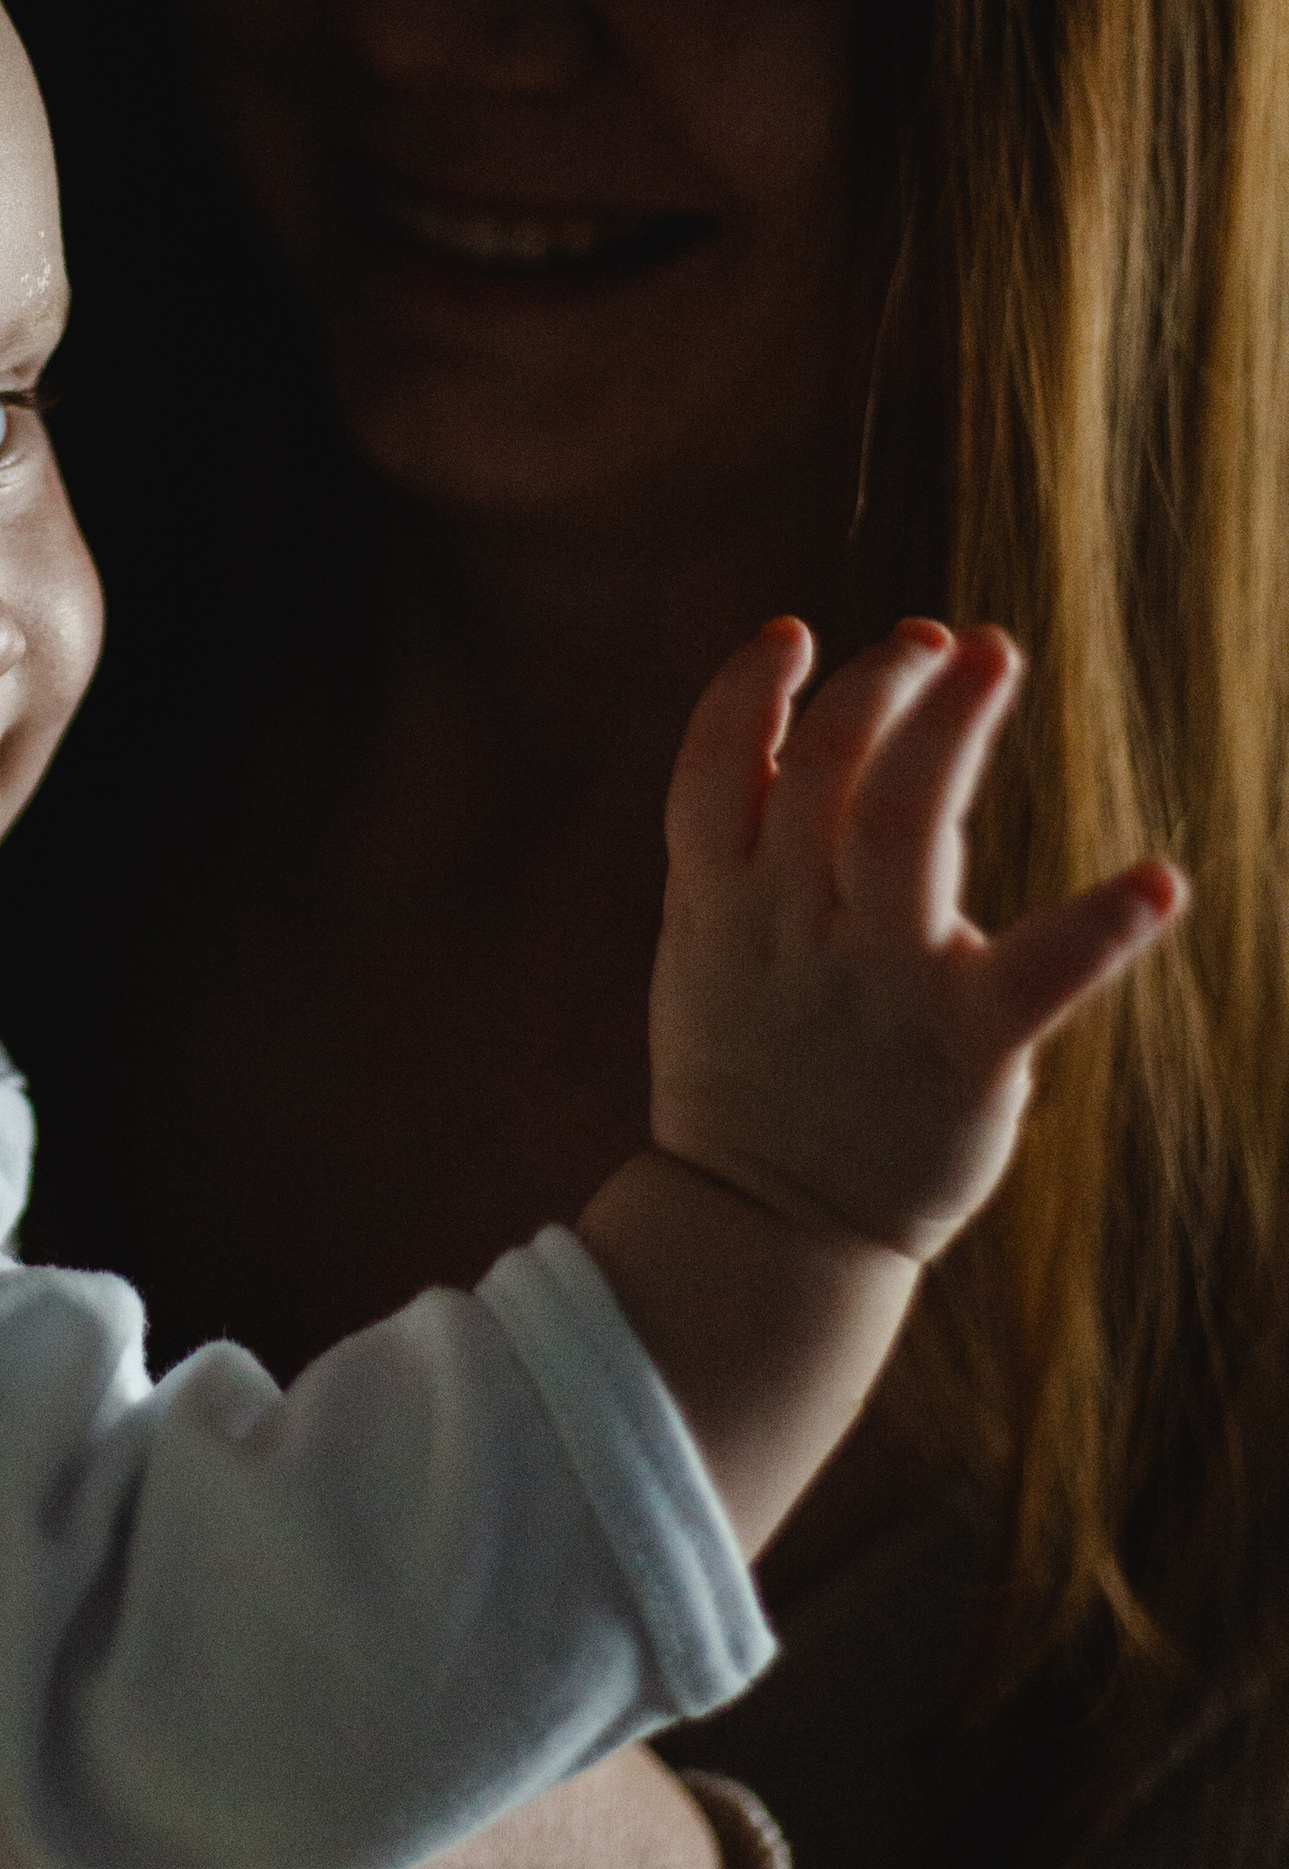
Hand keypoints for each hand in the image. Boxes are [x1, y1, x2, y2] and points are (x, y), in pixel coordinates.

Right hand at [651, 615, 1182, 1262]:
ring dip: (949, 729)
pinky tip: (1159, 883)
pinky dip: (1101, 928)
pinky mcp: (964, 1049)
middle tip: (939, 643)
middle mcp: (791, 932)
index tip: (794, 637)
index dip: (748, 692)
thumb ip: (743, 854)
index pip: (717, 770)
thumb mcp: (708, 955)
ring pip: (905, 827)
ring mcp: (877, 987)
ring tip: (988, 657)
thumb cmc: (751, 1075)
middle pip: (827, 772)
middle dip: (881, 686)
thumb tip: (800, 734)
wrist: (769, 1230)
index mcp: (720, 908)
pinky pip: (1037, 976)